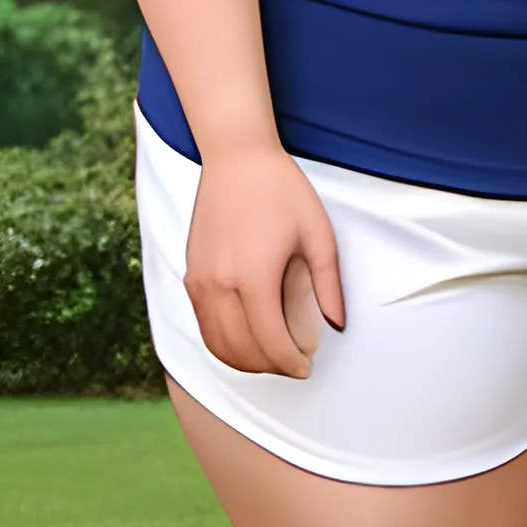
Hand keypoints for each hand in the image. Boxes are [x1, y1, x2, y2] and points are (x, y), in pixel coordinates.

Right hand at [184, 142, 344, 376]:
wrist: (237, 159)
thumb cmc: (281, 190)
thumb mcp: (317, 232)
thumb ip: (327, 283)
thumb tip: (336, 323)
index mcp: (254, 277)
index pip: (269, 341)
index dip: (289, 361)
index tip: (306, 367)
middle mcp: (219, 286)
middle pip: (241, 350)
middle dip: (269, 366)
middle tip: (292, 365)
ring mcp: (199, 283)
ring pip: (217, 344)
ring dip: (243, 361)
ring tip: (271, 358)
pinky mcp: (190, 277)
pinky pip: (203, 326)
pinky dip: (222, 343)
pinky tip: (244, 340)